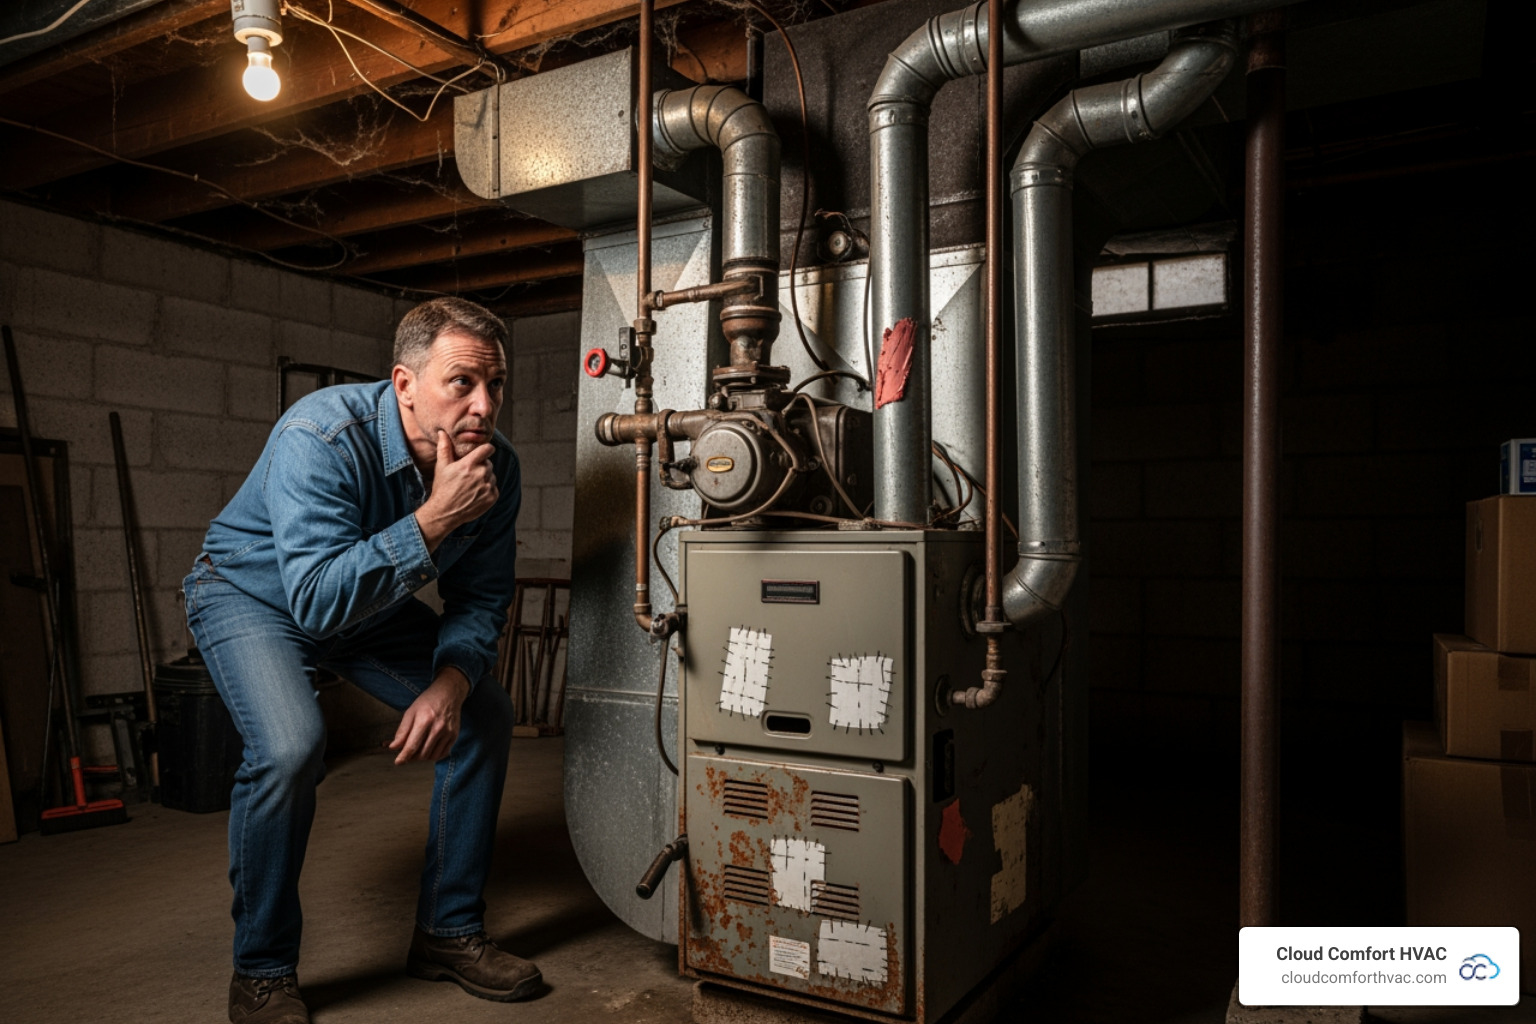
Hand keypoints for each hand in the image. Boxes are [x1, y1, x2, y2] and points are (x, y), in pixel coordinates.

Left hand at [388, 668, 470, 763]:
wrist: (449, 693)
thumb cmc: (428, 701)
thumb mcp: (410, 712)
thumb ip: (402, 731)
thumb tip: (393, 747)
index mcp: (424, 721)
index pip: (412, 746)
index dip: (404, 757)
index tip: (398, 762)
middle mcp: (438, 728)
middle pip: (422, 754)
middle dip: (412, 757)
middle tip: (407, 752)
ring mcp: (448, 733)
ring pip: (432, 756)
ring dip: (422, 757)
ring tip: (418, 749)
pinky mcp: (454, 736)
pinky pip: (442, 754)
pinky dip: (434, 755)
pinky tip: (429, 748)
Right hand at [416, 430, 497, 551]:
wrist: (445, 512)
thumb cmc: (442, 488)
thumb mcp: (442, 467)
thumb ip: (444, 448)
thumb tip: (442, 432)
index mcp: (469, 465)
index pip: (487, 449)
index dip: (486, 449)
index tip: (484, 452)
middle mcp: (480, 474)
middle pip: (488, 463)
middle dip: (480, 466)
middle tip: (468, 475)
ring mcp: (487, 487)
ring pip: (491, 475)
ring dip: (484, 478)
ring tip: (470, 485)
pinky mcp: (492, 497)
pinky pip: (494, 487)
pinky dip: (487, 489)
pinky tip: (475, 493)